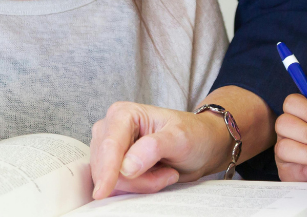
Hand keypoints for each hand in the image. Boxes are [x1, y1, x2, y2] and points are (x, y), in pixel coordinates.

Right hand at [88, 87, 273, 199]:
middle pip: (107, 167)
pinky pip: (117, 187)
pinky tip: (156, 177)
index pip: (109, 145)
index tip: (104, 191)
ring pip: (112, 180)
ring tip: (165, 172)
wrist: (202, 146)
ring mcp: (111, 150)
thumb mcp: (180, 138)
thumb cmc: (193, 135)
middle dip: (137, 179)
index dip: (107, 170)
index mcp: (124, 114)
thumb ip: (153, 148)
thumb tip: (126, 166)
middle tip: (167, 174)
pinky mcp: (115, 167)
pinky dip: (138, 189)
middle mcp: (111, 129)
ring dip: (141, 185)